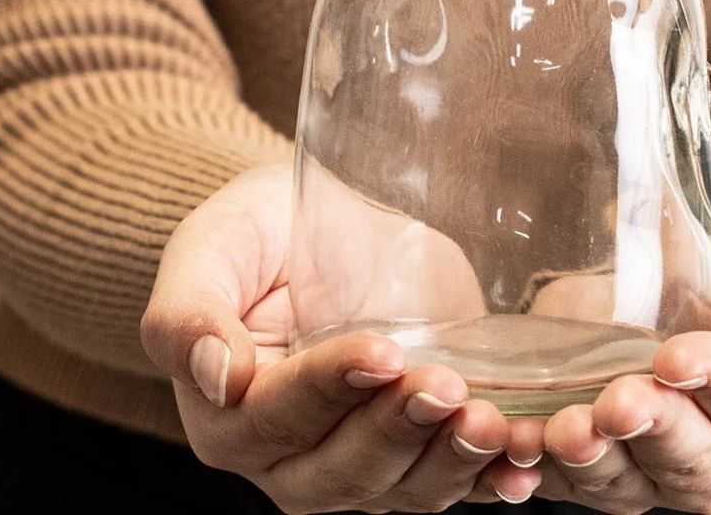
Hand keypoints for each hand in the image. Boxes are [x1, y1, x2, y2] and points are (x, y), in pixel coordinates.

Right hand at [141, 165, 543, 512]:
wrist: (321, 225)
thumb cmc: (257, 230)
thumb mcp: (211, 245)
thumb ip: (188, 313)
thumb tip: (219, 377)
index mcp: (228, 414)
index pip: (277, 417)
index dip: (330, 389)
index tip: (383, 351)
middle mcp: (289, 457)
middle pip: (344, 468)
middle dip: (399, 430)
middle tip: (448, 385)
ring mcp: (356, 456)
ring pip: (401, 486)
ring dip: (450, 461)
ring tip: (496, 424)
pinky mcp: (412, 441)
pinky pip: (446, 478)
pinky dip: (486, 479)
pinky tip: (522, 470)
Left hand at [535, 191, 710, 513]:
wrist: (707, 263)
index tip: (679, 357)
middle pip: (691, 460)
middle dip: (651, 430)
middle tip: (617, 400)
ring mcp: (661, 461)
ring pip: (630, 481)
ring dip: (593, 460)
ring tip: (561, 429)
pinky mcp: (606, 450)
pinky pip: (573, 477)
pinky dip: (538, 470)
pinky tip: (511, 453)